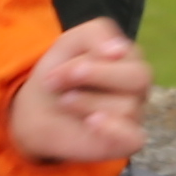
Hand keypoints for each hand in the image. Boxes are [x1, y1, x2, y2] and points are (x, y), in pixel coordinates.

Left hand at [7, 18, 153, 167]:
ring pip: (126, 106)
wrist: (35, 112)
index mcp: (129, 58)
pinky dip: (114, 129)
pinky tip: (91, 122)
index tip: (56, 70)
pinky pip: (136, 138)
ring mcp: (134, 113)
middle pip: (139, 77)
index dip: (90, 60)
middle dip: (95, 76)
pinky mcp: (125, 141)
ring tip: (65, 102)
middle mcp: (137, 86)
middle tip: (57, 81)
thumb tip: (118, 51)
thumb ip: (96, 34)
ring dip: (86, 103)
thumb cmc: (58, 75)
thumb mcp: (70, 42)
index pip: (126, 53)